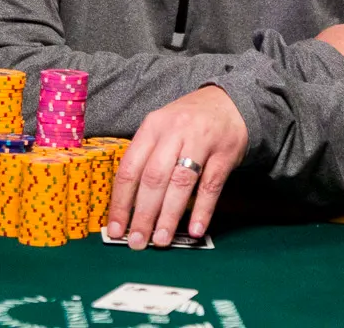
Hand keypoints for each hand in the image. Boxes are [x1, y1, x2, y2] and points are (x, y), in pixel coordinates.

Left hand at [106, 86, 247, 249]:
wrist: (229, 101)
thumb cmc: (188, 121)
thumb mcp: (161, 128)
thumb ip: (147, 158)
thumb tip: (129, 206)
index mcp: (152, 126)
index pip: (130, 168)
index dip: (121, 202)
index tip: (115, 229)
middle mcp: (174, 132)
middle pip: (154, 177)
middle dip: (143, 214)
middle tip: (137, 242)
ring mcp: (201, 141)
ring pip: (181, 182)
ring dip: (169, 215)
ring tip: (161, 239)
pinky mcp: (225, 153)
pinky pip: (211, 186)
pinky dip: (202, 210)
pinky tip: (195, 229)